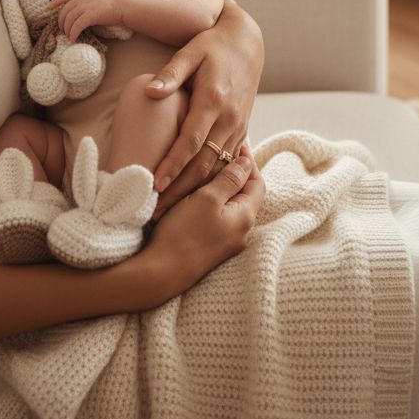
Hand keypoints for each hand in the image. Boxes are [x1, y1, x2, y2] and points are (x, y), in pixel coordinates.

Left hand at [50, 0, 122, 41]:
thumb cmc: (110, 5)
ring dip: (67, 31)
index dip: (56, 1)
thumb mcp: (94, 1)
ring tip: (69, 37)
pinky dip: (73, 34)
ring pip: (69, 20)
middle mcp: (82, 0)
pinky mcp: (91, 15)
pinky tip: (74, 39)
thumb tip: (77, 15)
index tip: (50, 7)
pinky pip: (77, 26)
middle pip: (65, 12)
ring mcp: (86, 7)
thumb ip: (84, 5)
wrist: (122, 5)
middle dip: (61, 23)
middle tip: (63, 31)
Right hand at [138, 144, 263, 300]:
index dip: (248, 163)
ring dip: (224, 188)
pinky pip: (221, 218)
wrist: (161, 272)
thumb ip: (230, 179)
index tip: (236, 146)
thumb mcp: (208, 198)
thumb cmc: (184, 232)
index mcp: (245, 217)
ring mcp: (228, 242)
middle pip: (246, 195)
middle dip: (237, 174)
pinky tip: (200, 197)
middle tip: (222, 156)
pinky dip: (215, 203)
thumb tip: (247, 163)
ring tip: (209, 173)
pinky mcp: (213, 247)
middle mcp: (242, 231)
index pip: (257, 183)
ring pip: (232, 207)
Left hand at [145, 0, 262, 220]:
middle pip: (203, 164)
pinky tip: (194, 193)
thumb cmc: (212, 45)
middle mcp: (229, 118)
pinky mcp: (241, 129)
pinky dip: (210, 179)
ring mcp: (238, 126)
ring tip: (170, 209)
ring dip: (194, 190)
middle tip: (155, 210)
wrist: (247, 42)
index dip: (173, 165)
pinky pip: (226, 161)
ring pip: (217, 168)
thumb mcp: (190, 51)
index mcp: (214, 100)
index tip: (154, 184)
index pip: (191, 141)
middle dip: (180, 190)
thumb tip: (150, 92)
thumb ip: (171, 73)